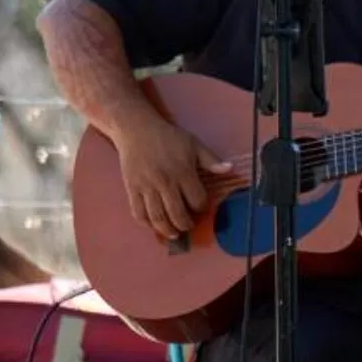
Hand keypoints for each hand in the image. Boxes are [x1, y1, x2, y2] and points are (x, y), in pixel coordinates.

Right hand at [114, 115, 224, 242]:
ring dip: (167, 230)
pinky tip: (153, 224)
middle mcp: (165, 182)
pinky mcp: (131, 188)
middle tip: (189, 226)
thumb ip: (211, 160)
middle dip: (186, 224)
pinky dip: (146, 223)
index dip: (201, 207)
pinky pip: (138, 212)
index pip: (196, 200)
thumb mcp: (193, 144)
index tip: (201, 207)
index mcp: (183, 172)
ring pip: (157, 217)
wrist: (136, 129)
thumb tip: (230, 169)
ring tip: (174, 233)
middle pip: (177, 214)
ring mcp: (146, 187)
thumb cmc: (167, 137)